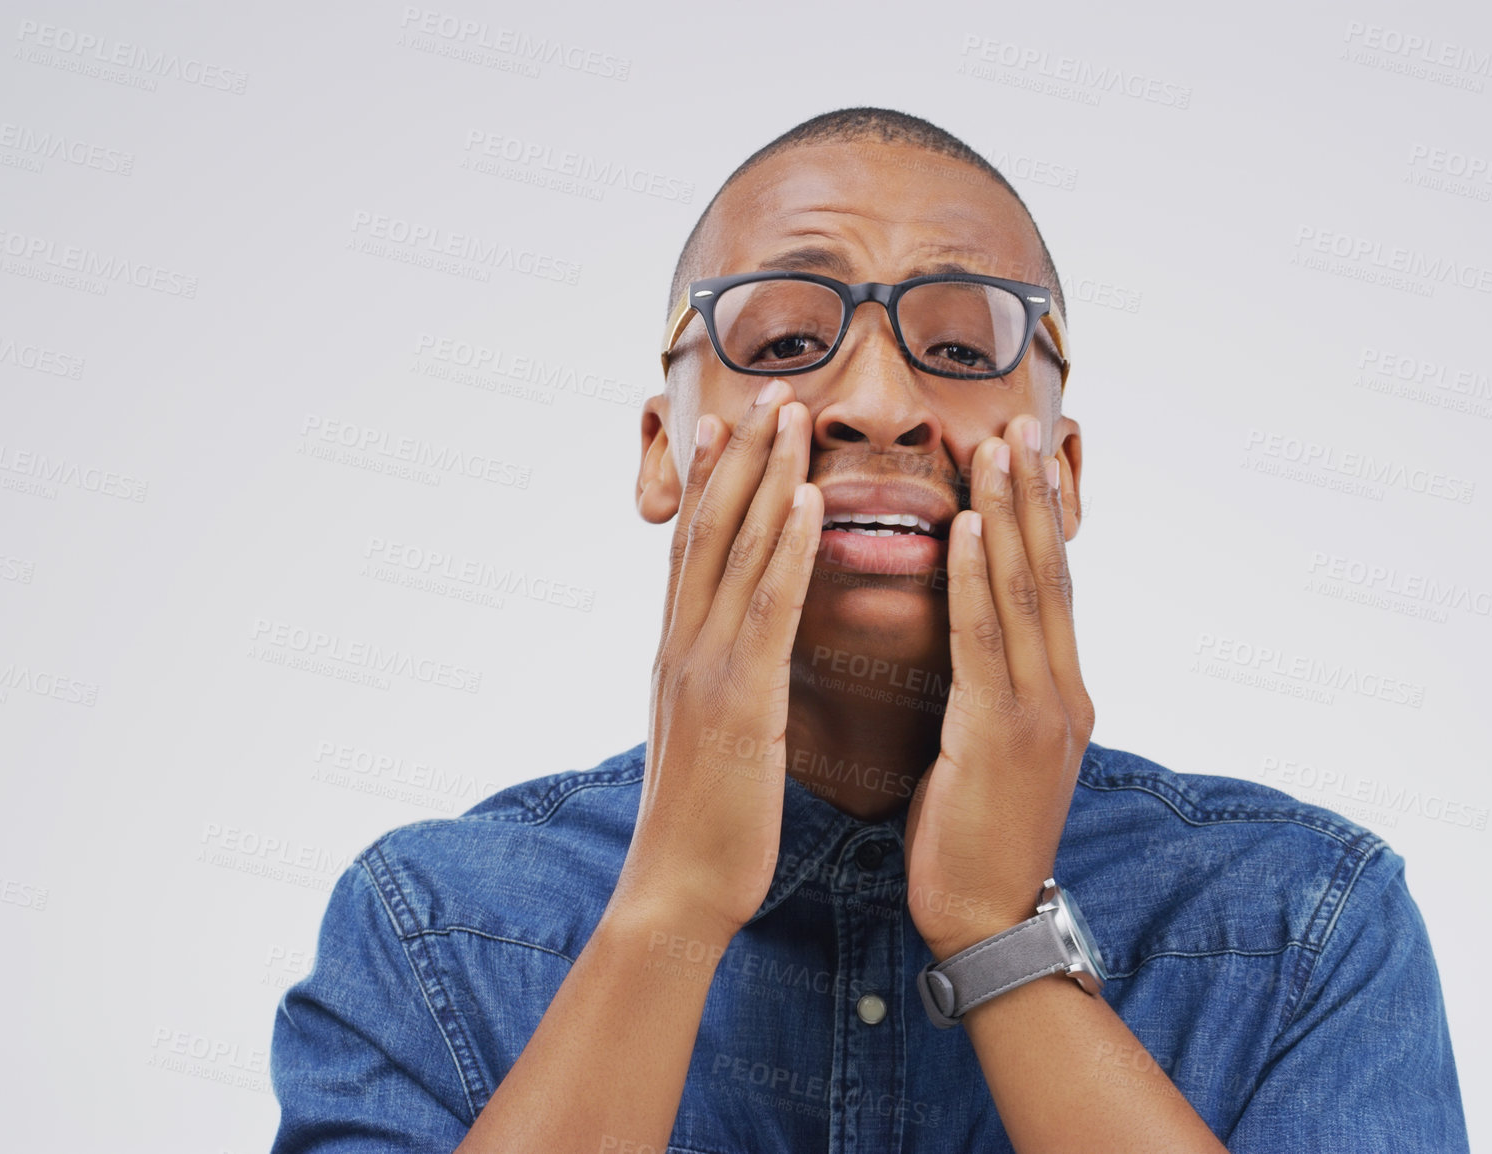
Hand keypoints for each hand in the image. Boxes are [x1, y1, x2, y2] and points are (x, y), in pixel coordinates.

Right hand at [613, 380, 823, 936]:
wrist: (679, 890)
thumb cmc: (707, 821)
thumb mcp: (709, 735)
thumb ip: (719, 683)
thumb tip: (735, 654)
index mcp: (678, 652)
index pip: (694, 545)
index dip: (712, 478)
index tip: (732, 419)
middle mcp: (683, 644)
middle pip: (711, 526)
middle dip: (741, 452)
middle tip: (770, 385)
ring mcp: (704, 666)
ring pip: (735, 550)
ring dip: (767, 474)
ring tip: (793, 413)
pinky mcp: (737, 700)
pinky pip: (767, 609)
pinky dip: (789, 549)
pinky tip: (812, 501)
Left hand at [904, 413, 1093, 960]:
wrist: (986, 921)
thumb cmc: (974, 837)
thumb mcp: (992, 752)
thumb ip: (992, 692)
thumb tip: (972, 645)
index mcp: (1061, 693)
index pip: (1054, 587)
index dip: (1041, 517)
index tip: (1028, 456)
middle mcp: (1063, 690)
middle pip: (1051, 571)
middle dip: (1033, 493)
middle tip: (1021, 421)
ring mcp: (1042, 710)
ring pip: (1028, 591)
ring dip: (1011, 511)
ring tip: (998, 446)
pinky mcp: (1004, 733)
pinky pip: (987, 640)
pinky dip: (980, 577)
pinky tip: (971, 526)